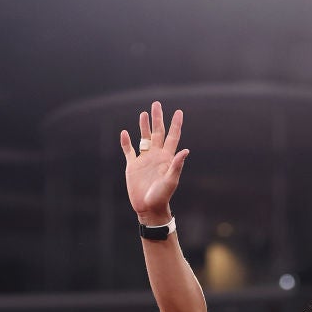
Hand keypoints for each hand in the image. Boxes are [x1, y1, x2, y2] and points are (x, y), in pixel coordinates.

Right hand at [121, 101, 188, 221]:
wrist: (149, 207)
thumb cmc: (163, 196)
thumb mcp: (171, 180)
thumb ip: (177, 165)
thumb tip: (185, 150)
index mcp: (167, 158)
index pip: (173, 136)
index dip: (176, 124)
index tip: (179, 111)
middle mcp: (156, 156)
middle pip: (157, 133)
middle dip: (157, 118)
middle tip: (157, 104)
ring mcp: (145, 160)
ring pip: (144, 138)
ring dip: (143, 126)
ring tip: (144, 113)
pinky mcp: (133, 166)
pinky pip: (129, 151)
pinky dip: (126, 142)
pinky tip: (125, 133)